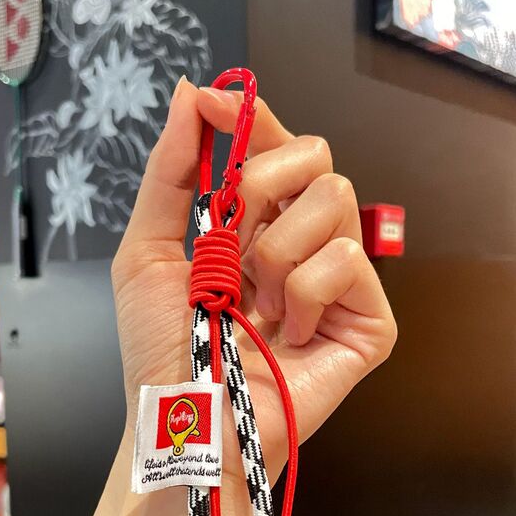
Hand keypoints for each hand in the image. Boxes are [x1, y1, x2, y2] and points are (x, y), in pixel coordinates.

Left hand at [112, 77, 395, 515]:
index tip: (219, 107)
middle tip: (232, 244)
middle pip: (319, 160)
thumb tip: (195, 94)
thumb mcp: (146, 254)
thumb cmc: (162, 349)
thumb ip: (169, 174)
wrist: (187, 422)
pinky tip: (287, 335)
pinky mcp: (369, 322)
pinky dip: (302, 295)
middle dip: (264, 184)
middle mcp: (303, 247)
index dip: (257, 121)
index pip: (278, 151)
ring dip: (275, 253)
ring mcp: (340, 285)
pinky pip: (347, 263)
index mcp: (256, 229)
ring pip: (335, 201)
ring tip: (255, 307)